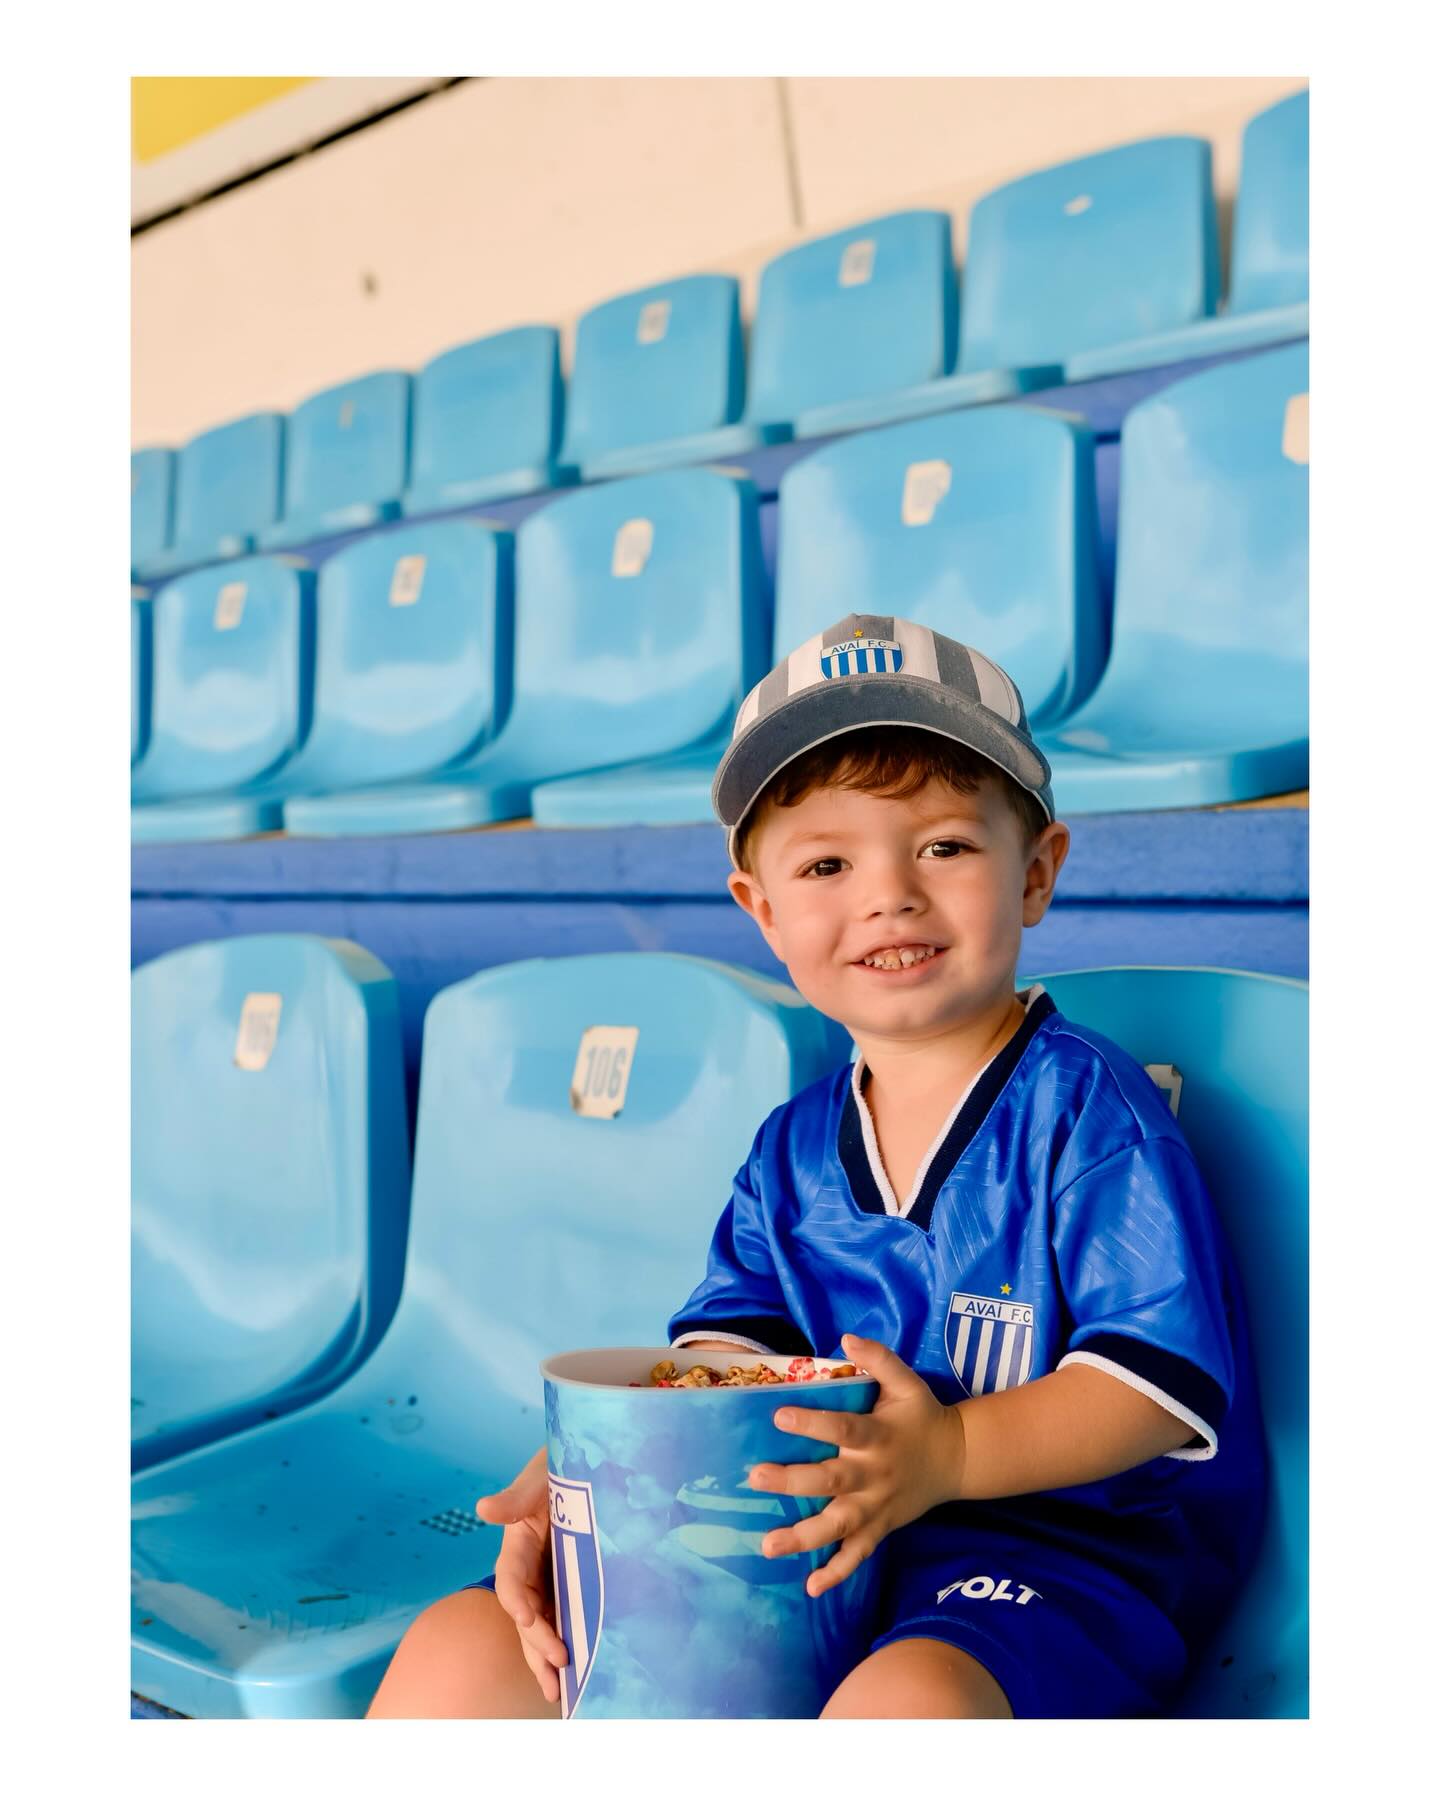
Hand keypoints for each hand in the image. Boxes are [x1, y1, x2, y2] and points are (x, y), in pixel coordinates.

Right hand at [475, 1446, 568, 1702]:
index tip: (529, 1619)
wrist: (588, 1461)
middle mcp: (530, 1568)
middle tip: (555, 1671)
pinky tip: (580, 1671)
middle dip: (536, 1645)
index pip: (511, 1580)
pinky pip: (567, 1617)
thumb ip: (515, 1497)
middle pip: (526, 1614)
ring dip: (547, 1658)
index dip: (518, 1602)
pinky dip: (570, 1643)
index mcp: (518, 1544)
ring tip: (559, 1694)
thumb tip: (484, 1508)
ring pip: (543, 1624)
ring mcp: (550, 1578)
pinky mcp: (573, 1583)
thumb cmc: (557, 1466)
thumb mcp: (538, 1477)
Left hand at [746, 1334, 964, 1597]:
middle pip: (831, 1482)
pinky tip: (810, 1587)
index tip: (778, 1415)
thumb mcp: (907, 1382)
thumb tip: (846, 1337)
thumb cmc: (922, 1416)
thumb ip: (879, 1359)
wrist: (957, 1459)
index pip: (843, 1428)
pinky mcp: (880, 1528)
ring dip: (803, 1537)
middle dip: (792, 1481)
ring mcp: (876, 1506)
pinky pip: (858, 1555)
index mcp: (878, 1436)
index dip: (812, 1422)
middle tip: (755, 1477)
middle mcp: (874, 1475)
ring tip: (768, 1545)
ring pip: (838, 1526)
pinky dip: (837, 1572)